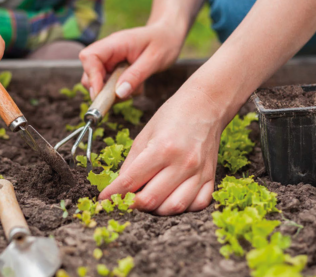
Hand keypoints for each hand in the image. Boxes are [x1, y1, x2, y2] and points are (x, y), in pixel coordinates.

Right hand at [79, 22, 183, 99]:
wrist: (169, 35)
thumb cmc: (163, 42)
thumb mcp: (154, 60)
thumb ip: (136, 76)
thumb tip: (118, 94)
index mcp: (115, 43)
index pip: (89, 57)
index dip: (91, 77)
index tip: (101, 94)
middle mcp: (108, 52)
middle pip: (89, 73)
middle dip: (102, 89)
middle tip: (122, 96)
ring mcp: (110, 61)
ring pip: (98, 83)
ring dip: (113, 93)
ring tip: (135, 88)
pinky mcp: (114, 69)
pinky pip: (109, 86)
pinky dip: (120, 92)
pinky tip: (136, 86)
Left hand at [99, 86, 221, 214]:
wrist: (206, 105)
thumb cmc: (172, 116)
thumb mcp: (144, 134)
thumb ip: (131, 162)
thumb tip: (119, 187)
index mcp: (161, 149)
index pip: (130, 181)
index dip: (113, 194)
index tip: (103, 199)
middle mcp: (182, 163)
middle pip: (151, 199)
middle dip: (132, 205)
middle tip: (124, 202)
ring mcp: (200, 172)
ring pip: (175, 208)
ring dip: (156, 210)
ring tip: (147, 202)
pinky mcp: (211, 177)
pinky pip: (198, 205)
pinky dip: (182, 208)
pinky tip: (171, 199)